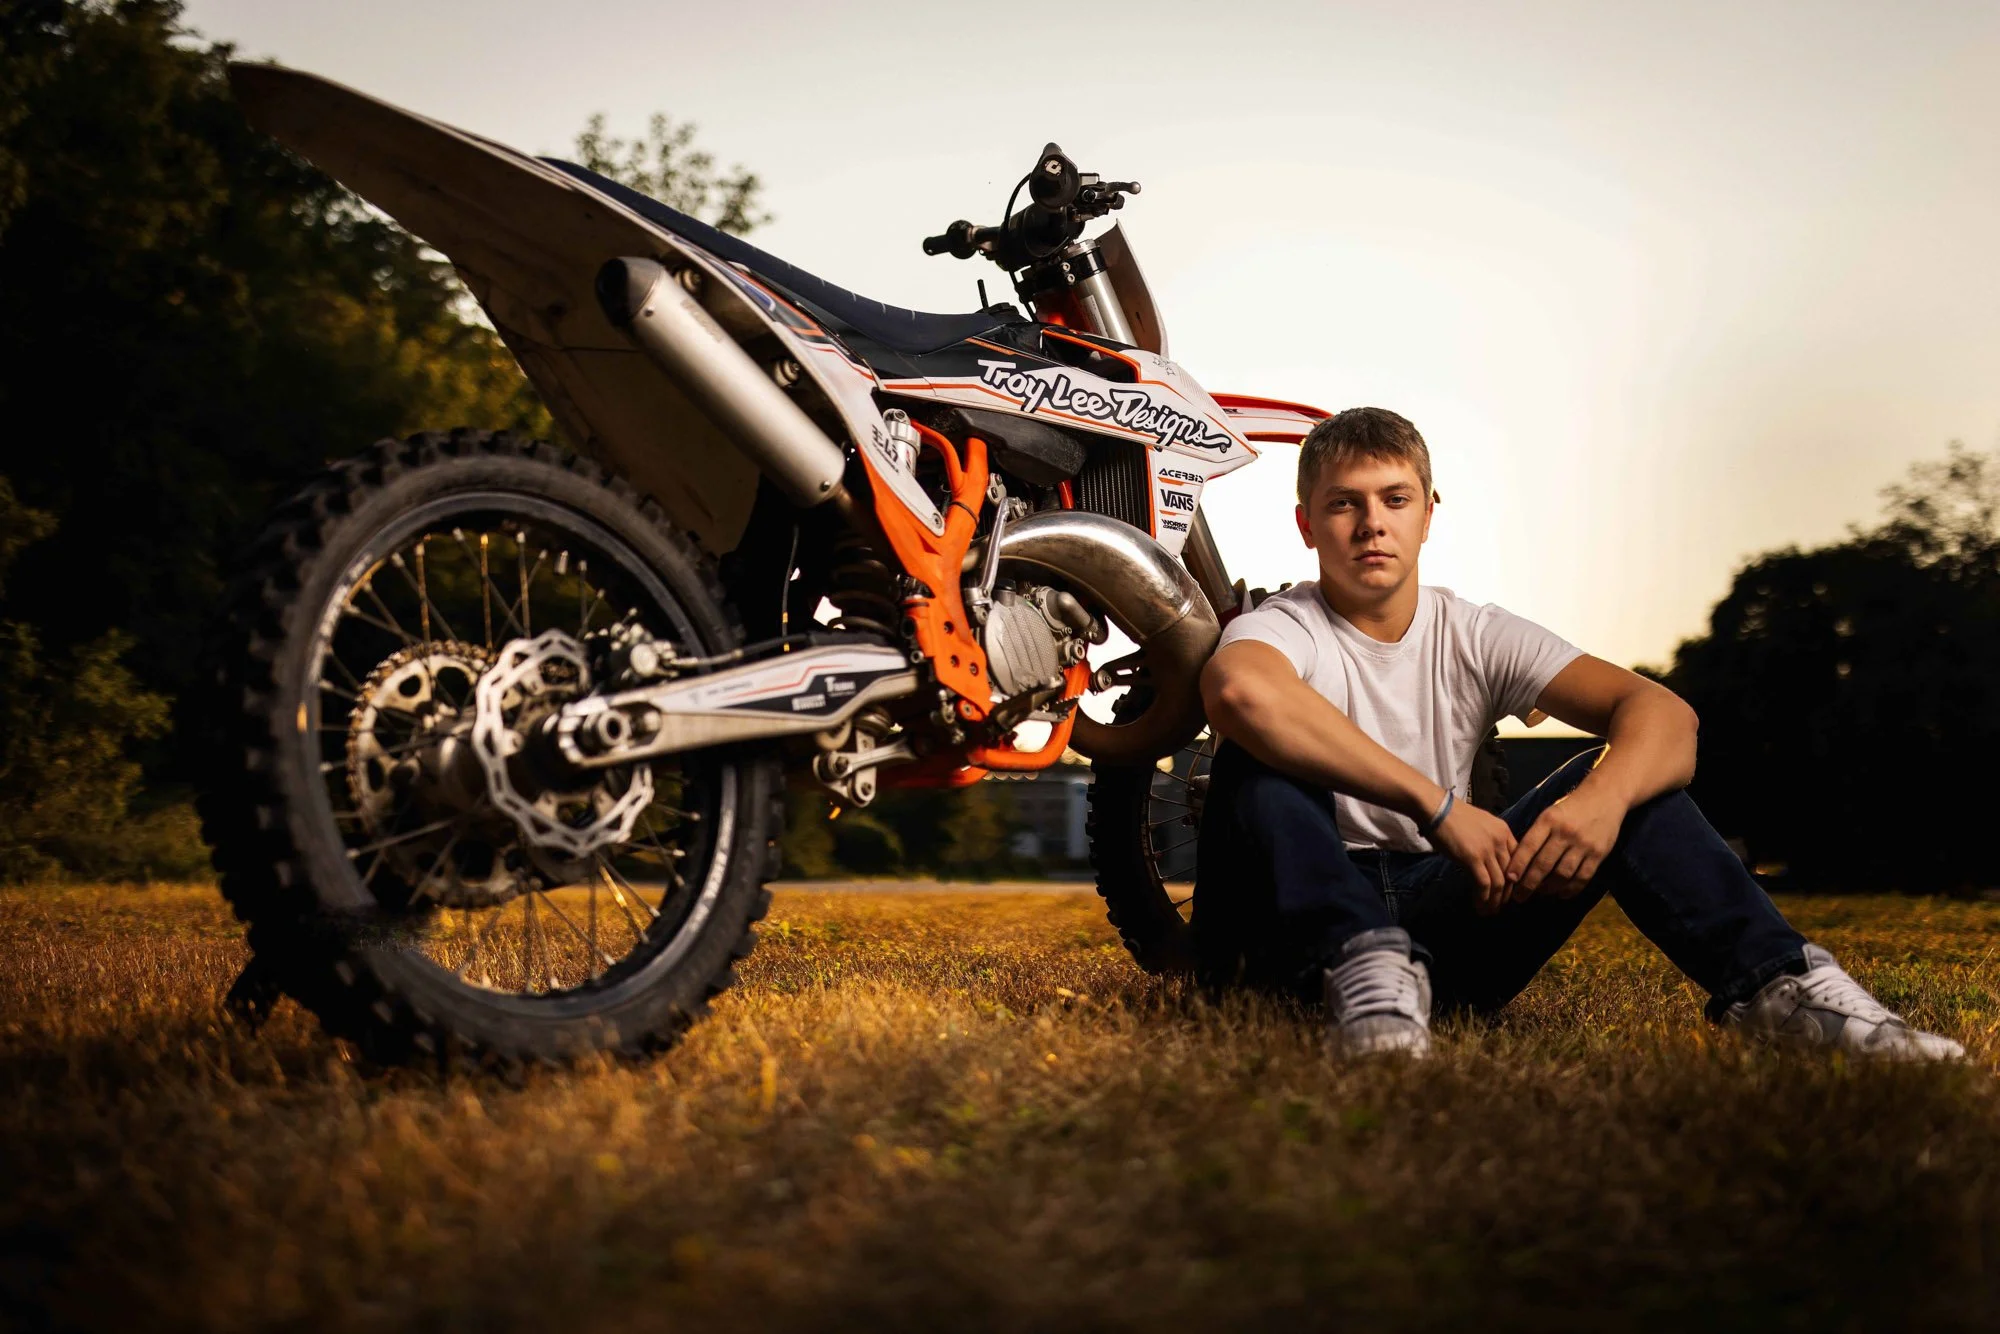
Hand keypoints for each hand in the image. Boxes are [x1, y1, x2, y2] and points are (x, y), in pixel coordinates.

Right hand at [1429, 801, 1517, 913]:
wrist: (1436, 809)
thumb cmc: (1453, 816)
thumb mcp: (1481, 824)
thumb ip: (1490, 840)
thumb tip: (1490, 860)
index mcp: (1504, 832)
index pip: (1519, 860)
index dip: (1515, 880)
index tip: (1508, 892)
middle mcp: (1501, 841)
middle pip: (1511, 874)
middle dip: (1506, 895)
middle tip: (1499, 907)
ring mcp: (1488, 849)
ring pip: (1499, 882)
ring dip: (1494, 900)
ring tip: (1489, 911)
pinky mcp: (1473, 858)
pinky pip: (1484, 884)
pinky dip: (1483, 898)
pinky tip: (1478, 905)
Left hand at [1504, 787, 1625, 901]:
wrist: (1604, 797)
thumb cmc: (1570, 808)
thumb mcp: (1549, 814)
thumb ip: (1536, 835)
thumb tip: (1517, 863)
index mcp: (1549, 820)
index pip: (1529, 846)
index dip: (1518, 864)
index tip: (1509, 879)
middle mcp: (1565, 832)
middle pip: (1544, 864)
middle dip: (1529, 884)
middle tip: (1520, 897)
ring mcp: (1583, 844)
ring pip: (1562, 874)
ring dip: (1549, 888)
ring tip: (1540, 893)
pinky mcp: (1598, 853)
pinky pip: (1582, 877)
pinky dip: (1570, 889)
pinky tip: (1561, 894)